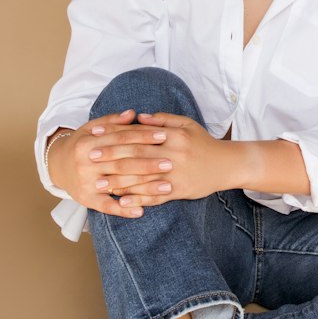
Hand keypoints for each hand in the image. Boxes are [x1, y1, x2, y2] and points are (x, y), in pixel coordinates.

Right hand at [47, 109, 172, 219]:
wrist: (57, 166)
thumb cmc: (81, 144)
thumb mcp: (91, 128)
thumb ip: (112, 121)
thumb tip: (133, 113)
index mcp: (89, 143)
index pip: (121, 138)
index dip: (143, 136)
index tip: (164, 136)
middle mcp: (86, 163)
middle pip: (122, 162)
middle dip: (148, 162)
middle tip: (171, 162)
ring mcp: (86, 183)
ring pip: (119, 184)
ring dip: (144, 187)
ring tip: (167, 185)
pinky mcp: (86, 200)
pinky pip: (107, 206)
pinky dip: (124, 210)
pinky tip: (141, 211)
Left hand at [107, 110, 235, 207]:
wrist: (227, 164)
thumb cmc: (203, 143)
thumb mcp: (186, 124)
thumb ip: (163, 120)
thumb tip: (139, 116)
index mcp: (172, 135)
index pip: (138, 134)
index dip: (116, 133)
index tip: (96, 134)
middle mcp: (172, 154)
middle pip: (136, 155)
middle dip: (111, 157)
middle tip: (90, 158)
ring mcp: (175, 174)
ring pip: (142, 178)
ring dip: (119, 182)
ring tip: (99, 183)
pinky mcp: (179, 191)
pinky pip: (155, 197)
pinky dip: (138, 200)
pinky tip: (122, 202)